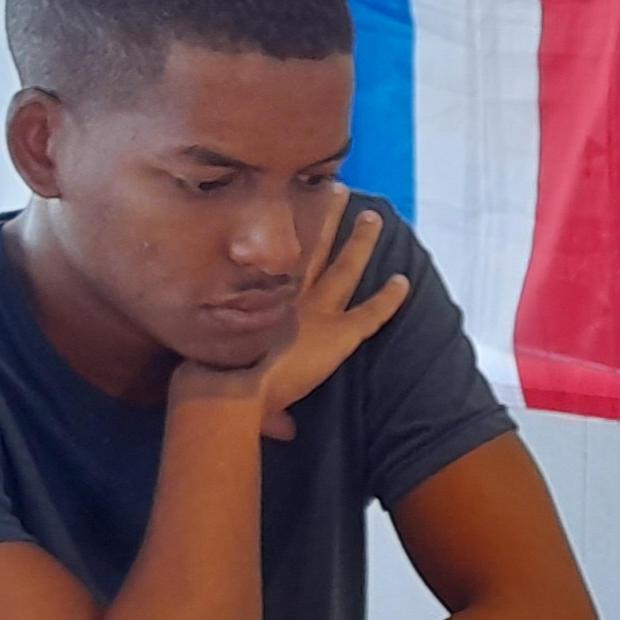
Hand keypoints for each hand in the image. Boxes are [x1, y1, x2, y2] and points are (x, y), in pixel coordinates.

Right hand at [180, 209, 411, 439]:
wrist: (228, 388)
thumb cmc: (215, 379)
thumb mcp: (219, 368)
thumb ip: (247, 391)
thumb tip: (279, 431)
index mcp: (260, 298)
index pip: (279, 260)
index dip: (291, 236)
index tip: (297, 209)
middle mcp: (288, 295)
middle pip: (312, 246)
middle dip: (325, 216)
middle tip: (337, 188)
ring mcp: (315, 312)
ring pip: (345, 267)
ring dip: (361, 241)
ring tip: (373, 216)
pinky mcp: (338, 334)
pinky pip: (371, 312)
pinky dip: (389, 298)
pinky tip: (404, 282)